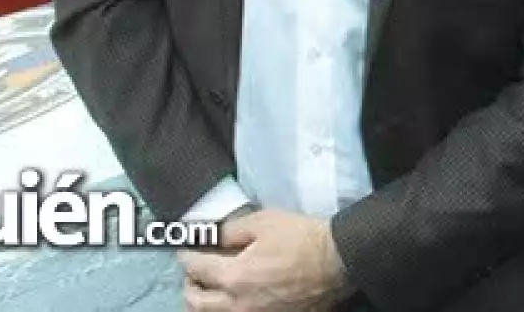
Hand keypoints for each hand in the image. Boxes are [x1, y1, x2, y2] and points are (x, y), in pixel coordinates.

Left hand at [178, 210, 351, 310]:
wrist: (337, 262)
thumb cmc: (302, 239)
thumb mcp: (264, 222)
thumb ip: (230, 230)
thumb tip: (209, 236)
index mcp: (233, 276)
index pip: (196, 267)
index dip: (187, 254)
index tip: (186, 249)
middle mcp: (236, 304)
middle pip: (195, 300)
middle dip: (190, 283)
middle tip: (195, 271)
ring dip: (203, 302)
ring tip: (209, 289)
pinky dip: (225, 309)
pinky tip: (233, 298)